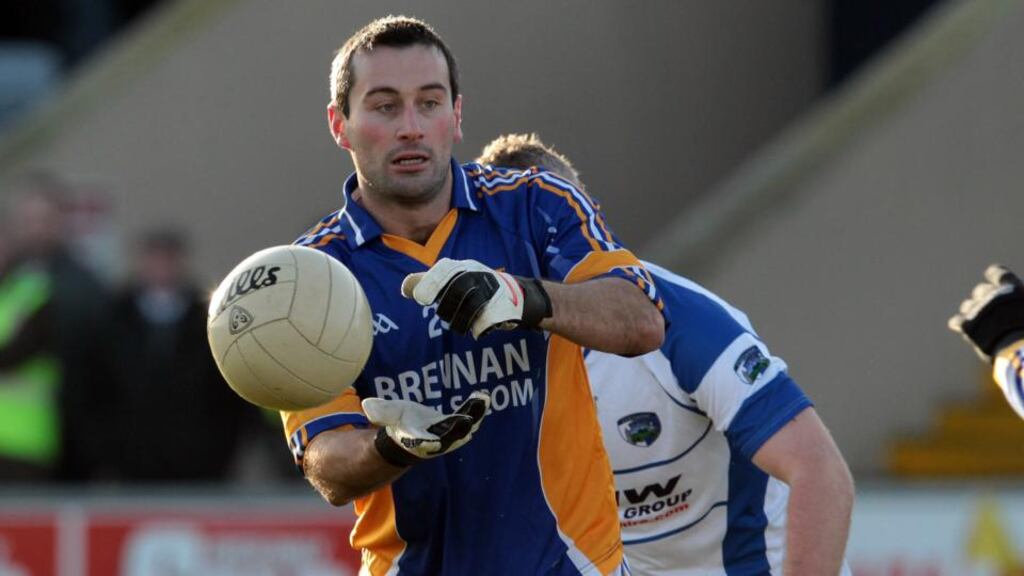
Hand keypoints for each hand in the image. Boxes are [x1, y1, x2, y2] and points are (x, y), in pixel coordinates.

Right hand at [362, 391, 489, 466]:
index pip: (427, 442)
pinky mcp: (456, 425)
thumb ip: (380, 412)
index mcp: (418, 442)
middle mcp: (437, 442)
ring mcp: (449, 434)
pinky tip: (482, 396)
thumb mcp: (386, 417)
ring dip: (474, 415)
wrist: (407, 437)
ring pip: (464, 427)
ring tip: (482, 399)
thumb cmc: (395, 425)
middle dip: (460, 427)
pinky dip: (475, 408)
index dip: (433, 439)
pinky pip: (468, 417)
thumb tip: (367, 406)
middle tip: (469, 418)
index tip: (438, 436)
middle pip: (451, 436)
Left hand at [401, 258, 551, 338]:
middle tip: (448, 315)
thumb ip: (429, 282)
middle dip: (447, 309)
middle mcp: (478, 275)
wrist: (518, 296)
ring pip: (468, 310)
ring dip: (461, 322)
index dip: (430, 285)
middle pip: (455, 293)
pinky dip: (479, 329)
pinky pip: (483, 324)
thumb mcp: (454, 279)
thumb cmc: (478, 288)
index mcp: (463, 267)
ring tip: (462, 324)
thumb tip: (405, 287)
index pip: (444, 271)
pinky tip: (480, 327)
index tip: (420, 298)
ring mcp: (491, 291)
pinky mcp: (503, 309)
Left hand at [948, 264, 1023, 361]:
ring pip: (968, 305)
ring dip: (973, 312)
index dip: (994, 274)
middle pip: (981, 290)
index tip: (991, 273)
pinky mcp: (967, 325)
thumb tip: (1016, 306)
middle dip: (984, 297)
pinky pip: (957, 321)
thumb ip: (1020, 304)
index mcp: (1013, 289)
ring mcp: (978, 309)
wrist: (1022, 349)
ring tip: (980, 323)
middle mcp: (992, 294)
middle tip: (990, 309)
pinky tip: (959, 327)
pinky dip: (958, 324)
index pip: (998, 273)